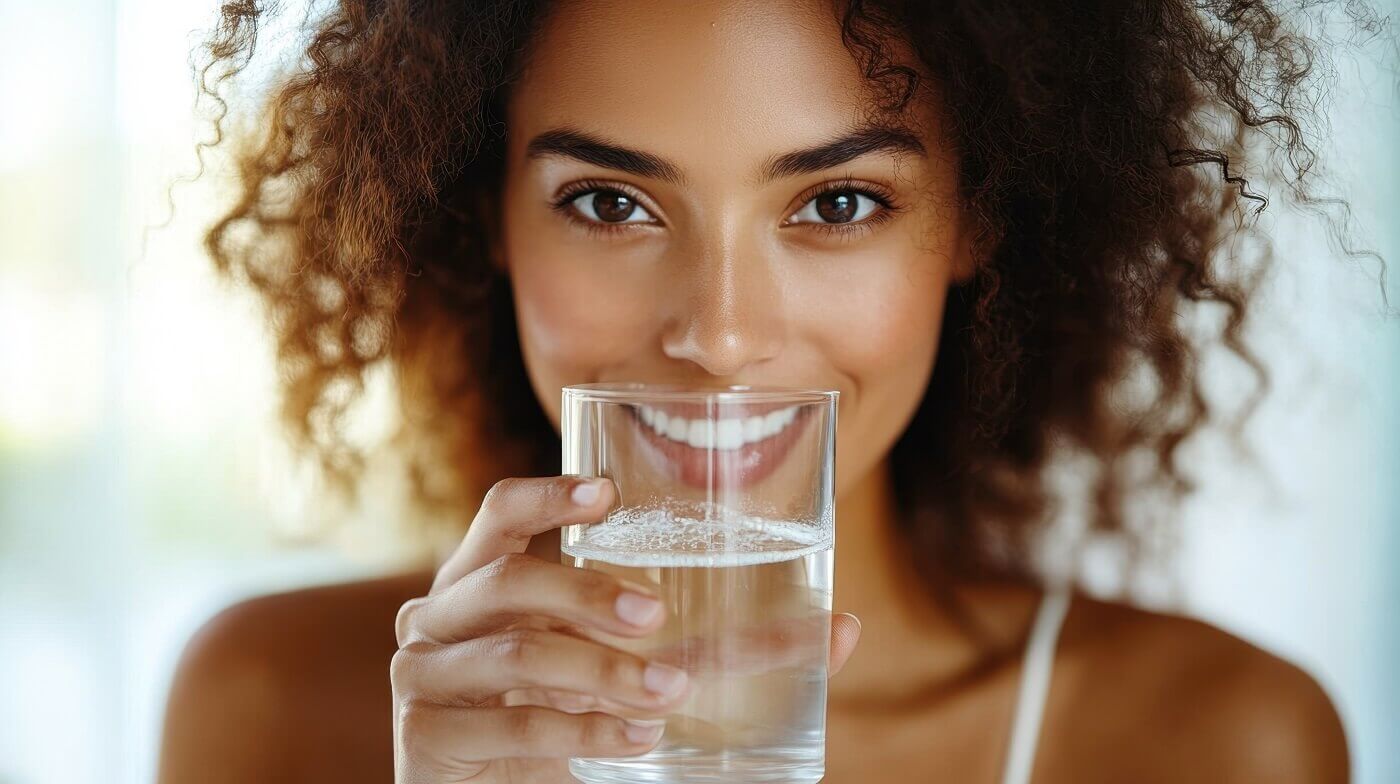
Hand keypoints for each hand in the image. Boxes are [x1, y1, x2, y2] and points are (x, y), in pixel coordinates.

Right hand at [390, 475, 860, 782]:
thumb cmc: (568, 713)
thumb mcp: (627, 668)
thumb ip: (716, 648)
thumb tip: (843, 631)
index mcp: (484, 578)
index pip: (501, 512)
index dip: (547, 495)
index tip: (606, 495)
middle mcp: (441, 614)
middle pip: (510, 579)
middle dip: (588, 593)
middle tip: (656, 617)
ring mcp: (424, 675)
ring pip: (516, 653)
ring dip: (599, 671)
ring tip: (665, 695)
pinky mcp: (425, 739)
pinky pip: (507, 725)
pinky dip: (576, 729)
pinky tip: (633, 738)